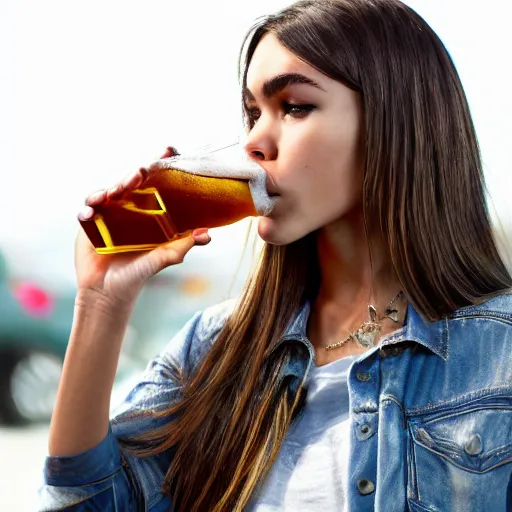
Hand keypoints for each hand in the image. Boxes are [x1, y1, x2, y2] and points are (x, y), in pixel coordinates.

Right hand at [75, 154, 209, 306]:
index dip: (160, 165)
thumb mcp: (165, 257)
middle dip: (134, 175)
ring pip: (107, 193)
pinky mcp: (89, 225)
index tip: (170, 150)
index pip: (155, 183)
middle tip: (141, 172)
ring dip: (111, 188)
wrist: (111, 292)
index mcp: (147, 212)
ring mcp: (107, 215)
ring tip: (116, 191)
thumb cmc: (139, 272)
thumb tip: (207, 234)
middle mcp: (128, 209)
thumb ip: (183, 244)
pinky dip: (89, 209)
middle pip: (130, 184)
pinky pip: (86, 212)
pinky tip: (93, 212)